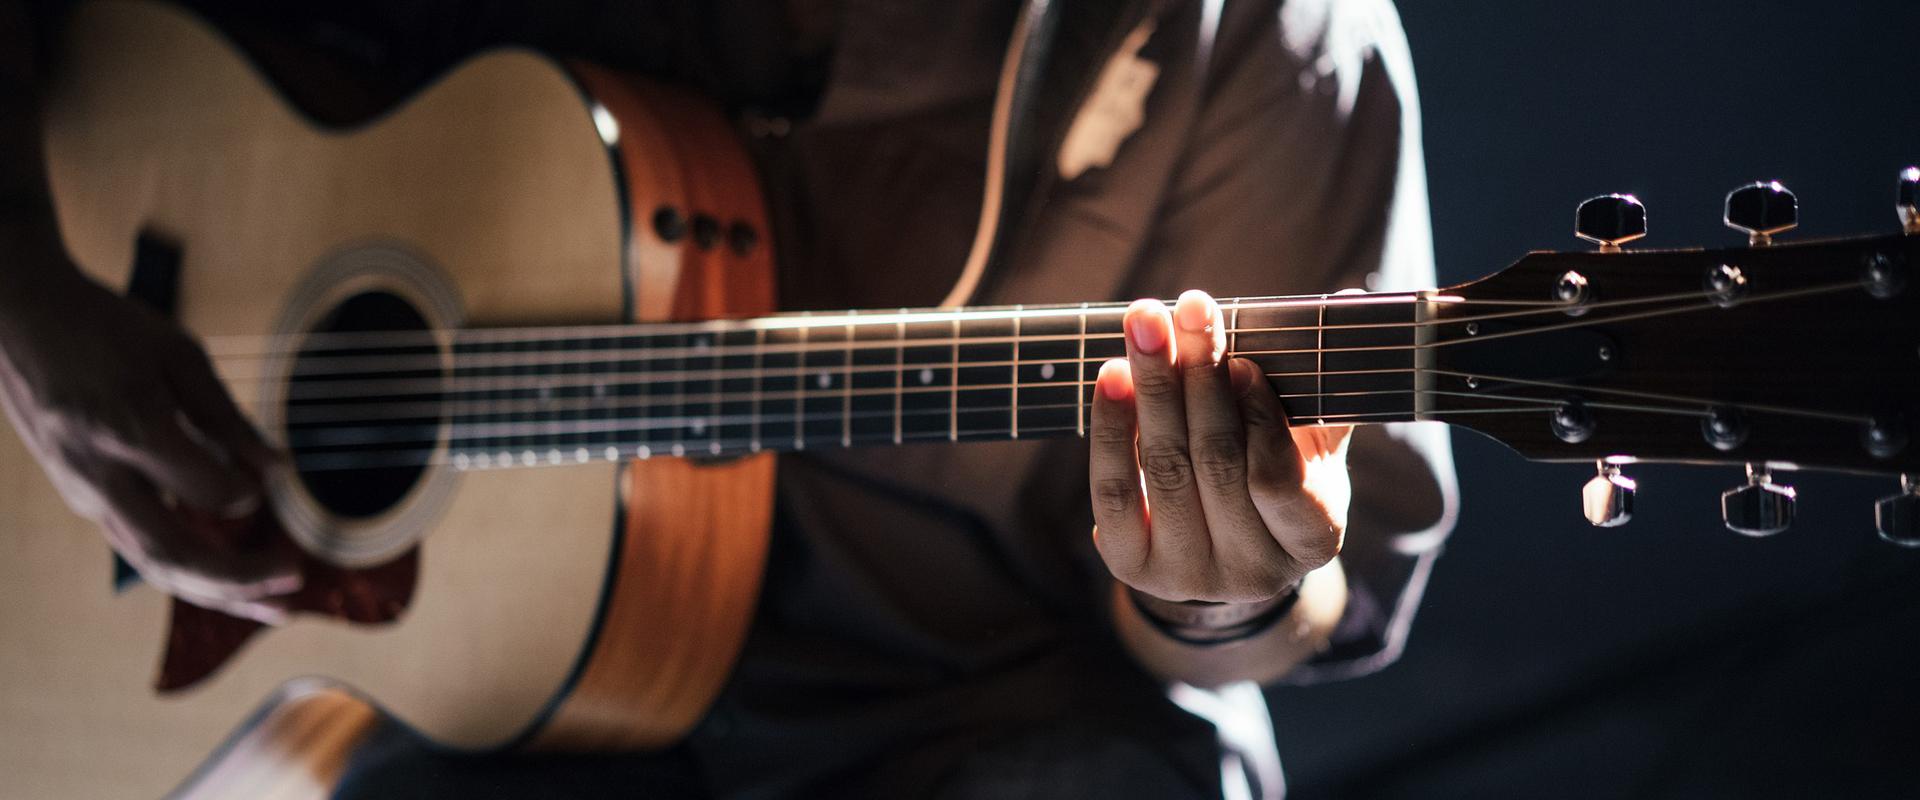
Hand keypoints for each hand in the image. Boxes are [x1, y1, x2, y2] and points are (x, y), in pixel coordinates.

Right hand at [0, 250, 298, 622]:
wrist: (18, 320)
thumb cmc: (104, 327)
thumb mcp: (178, 354)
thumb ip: (227, 417)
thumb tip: (278, 471)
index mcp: (129, 429)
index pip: (205, 490)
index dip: (247, 492)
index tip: (275, 481)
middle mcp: (101, 475)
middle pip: (173, 553)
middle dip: (239, 580)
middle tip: (296, 580)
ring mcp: (86, 493)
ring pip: (155, 563)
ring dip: (219, 592)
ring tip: (277, 607)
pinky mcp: (85, 499)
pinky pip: (141, 548)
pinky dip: (191, 572)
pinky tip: (233, 583)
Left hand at [1089, 290, 1352, 604]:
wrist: (1219, 545)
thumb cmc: (1275, 475)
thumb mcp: (1310, 443)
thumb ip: (1323, 385)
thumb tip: (1350, 299)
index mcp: (1311, 540)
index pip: (1278, 480)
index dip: (1259, 418)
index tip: (1242, 361)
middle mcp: (1251, 572)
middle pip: (1215, 463)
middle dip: (1199, 377)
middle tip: (1190, 309)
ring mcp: (1187, 575)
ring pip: (1164, 470)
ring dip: (1152, 387)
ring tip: (1145, 324)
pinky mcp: (1131, 565)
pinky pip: (1114, 490)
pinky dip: (1113, 428)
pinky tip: (1112, 374)